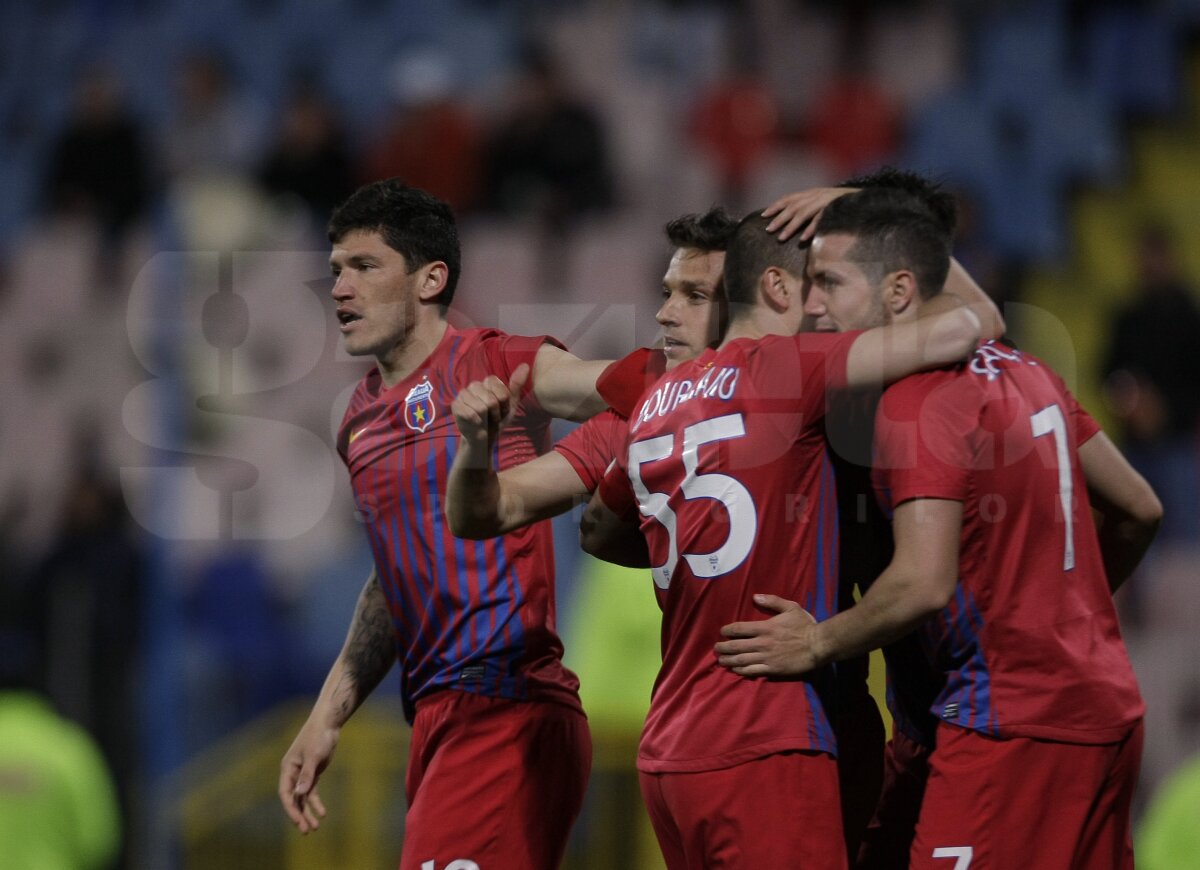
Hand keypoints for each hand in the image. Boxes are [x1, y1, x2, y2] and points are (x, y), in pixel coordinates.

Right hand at [279, 717, 338, 833]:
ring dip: (308, 812)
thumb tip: (299, 794)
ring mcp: (303, 775)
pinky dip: (316, 803)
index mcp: (287, 769)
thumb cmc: (318, 736)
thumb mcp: (313, 756)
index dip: (291, 809)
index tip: (298, 821)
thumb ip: (307, 775)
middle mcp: (292, 774)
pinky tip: (322, 814)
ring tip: (314, 828)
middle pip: (293, 799)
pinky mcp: (313, 774)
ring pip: (303, 798)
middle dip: (299, 815)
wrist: (328, 724)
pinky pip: (312, 793)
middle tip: (307, 831)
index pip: (285, 794)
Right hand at [451, 363, 529, 445]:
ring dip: (486, 418)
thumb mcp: (511, 403)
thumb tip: (525, 366)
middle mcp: (474, 385)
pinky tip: (476, 422)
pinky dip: (476, 422)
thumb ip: (517, 384)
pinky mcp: (456, 406)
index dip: (503, 403)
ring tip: (484, 419)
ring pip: (481, 407)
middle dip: (495, 412)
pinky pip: (470, 414)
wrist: (484, 436)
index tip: (502, 409)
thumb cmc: (498, 419)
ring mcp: (463, 394)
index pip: (500, 389)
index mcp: (488, 381)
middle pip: (491, 399)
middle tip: (492, 416)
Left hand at [714, 594, 821, 676]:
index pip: (739, 629)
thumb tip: (755, 597)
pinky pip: (752, 671)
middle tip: (716, 648)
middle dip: (723, 647)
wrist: (818, 646)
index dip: (728, 630)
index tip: (722, 632)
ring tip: (721, 660)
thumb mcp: (791, 607)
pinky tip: (735, 669)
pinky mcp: (772, 669)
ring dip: (728, 660)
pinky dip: (741, 670)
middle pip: (736, 646)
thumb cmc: (805, 626)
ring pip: (741, 660)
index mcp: (765, 627)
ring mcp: (766, 657)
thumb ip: (772, 601)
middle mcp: (762, 643)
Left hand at [762, 187, 854, 240]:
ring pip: (804, 213)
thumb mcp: (822, 203)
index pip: (789, 198)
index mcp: (812, 193)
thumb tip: (791, 221)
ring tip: (781, 238)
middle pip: (793, 207)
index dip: (776, 206)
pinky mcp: (835, 209)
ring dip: (791, 226)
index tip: (763, 215)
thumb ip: (809, 209)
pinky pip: (820, 219)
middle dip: (780, 218)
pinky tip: (803, 239)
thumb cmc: (842, 205)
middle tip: (769, 230)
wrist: (865, 200)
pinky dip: (811, 229)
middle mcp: (816, 195)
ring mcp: (826, 201)